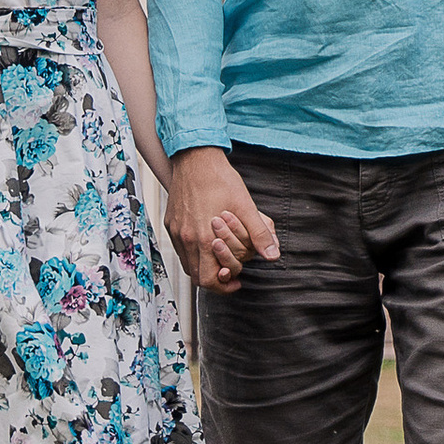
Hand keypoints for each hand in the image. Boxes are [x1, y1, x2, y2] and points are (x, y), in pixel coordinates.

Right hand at [167, 148, 279, 294]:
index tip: (236, 281)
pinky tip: (206, 243)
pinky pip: (180, 248)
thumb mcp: (246, 206)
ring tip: (219, 259)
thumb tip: (273, 255)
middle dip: (215, 279)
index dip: (224, 286)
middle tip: (230, 273)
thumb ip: (259, 234)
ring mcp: (176, 231)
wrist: (195, 157)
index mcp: (204, 239)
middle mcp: (186, 239)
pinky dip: (193, 253)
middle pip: (197, 277)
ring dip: (203, 266)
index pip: (209, 280)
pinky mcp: (170, 223)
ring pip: (187, 264)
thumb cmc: (219, 179)